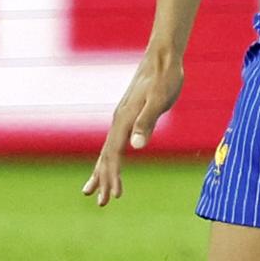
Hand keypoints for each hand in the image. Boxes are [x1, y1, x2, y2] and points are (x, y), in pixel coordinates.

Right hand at [83, 45, 183, 205]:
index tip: (113, 196)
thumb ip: (148, 122)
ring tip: (93, 192)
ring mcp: (122, 118)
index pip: (113, 155)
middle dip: (103, 180)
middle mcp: (119, 120)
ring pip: (107, 150)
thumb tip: (136, 146)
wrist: (163, 57)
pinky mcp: (129, 115)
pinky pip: (115, 142)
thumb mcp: (160, 100)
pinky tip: (111, 164)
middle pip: (106, 156)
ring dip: (102, 172)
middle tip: (103, 203)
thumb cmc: (165, 78)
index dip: (112, 176)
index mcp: (124, 120)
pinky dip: (110, 157)